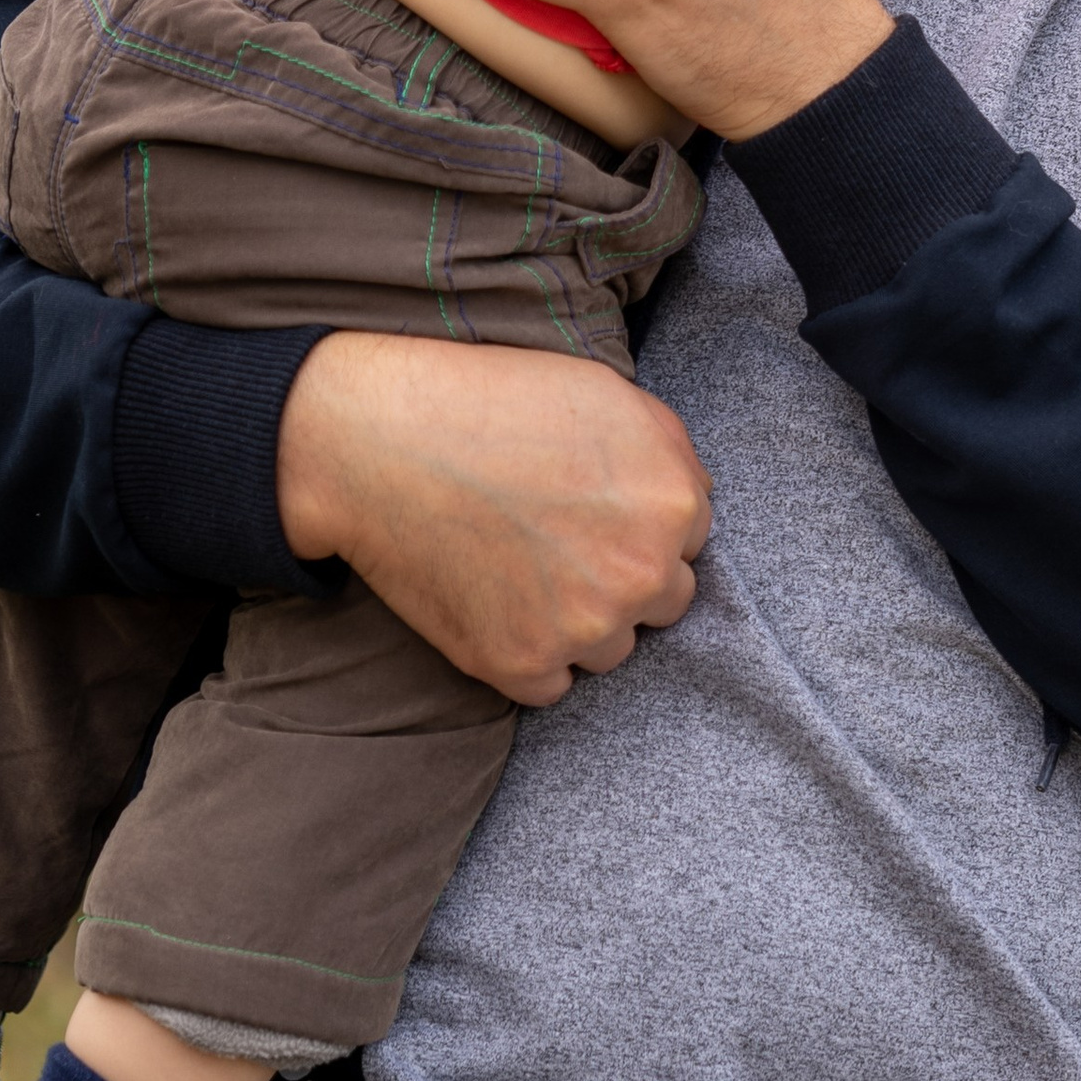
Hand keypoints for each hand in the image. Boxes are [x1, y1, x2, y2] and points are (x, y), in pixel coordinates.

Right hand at [275, 330, 712, 703]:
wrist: (386, 441)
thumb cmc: (497, 403)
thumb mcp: (610, 394)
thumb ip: (670, 453)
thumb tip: (694, 500)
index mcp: (673, 504)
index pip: (689, 540)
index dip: (641, 524)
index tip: (595, 511)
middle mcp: (642, 573)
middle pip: (662, 601)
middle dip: (624, 578)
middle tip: (561, 544)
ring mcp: (583, 626)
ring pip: (610, 648)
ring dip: (581, 623)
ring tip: (523, 571)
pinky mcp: (520, 665)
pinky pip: (552, 686)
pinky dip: (530, 658)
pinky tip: (498, 607)